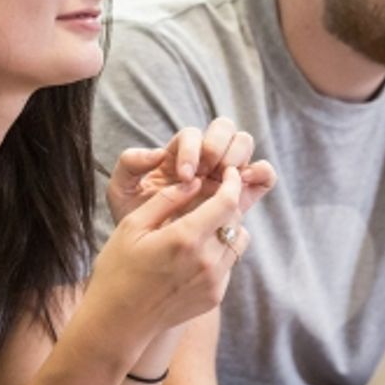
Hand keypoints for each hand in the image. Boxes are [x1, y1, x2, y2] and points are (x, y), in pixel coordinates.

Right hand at [88, 166, 248, 336]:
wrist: (118, 323)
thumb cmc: (118, 270)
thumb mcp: (133, 227)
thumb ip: (166, 200)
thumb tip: (194, 181)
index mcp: (185, 238)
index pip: (226, 202)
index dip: (231, 182)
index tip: (228, 173)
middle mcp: (206, 261)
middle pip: (235, 220)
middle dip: (227, 203)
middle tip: (210, 197)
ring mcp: (213, 282)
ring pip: (237, 243)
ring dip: (226, 228)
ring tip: (202, 227)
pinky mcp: (214, 297)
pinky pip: (228, 265)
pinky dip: (219, 253)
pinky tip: (193, 255)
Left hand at [106, 118, 275, 222]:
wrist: (153, 255)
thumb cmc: (135, 220)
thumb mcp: (121, 192)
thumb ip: (129, 164)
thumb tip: (158, 152)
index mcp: (178, 153)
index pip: (192, 135)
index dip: (191, 151)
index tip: (184, 176)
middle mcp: (205, 159)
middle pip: (225, 129)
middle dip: (218, 145)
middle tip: (208, 171)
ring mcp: (226, 175)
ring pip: (245, 144)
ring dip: (238, 155)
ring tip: (227, 178)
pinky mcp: (243, 194)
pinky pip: (263, 175)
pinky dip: (261, 173)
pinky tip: (245, 185)